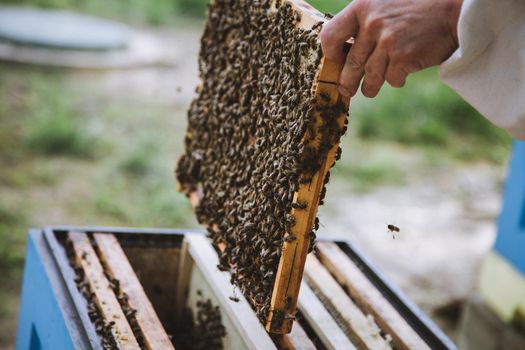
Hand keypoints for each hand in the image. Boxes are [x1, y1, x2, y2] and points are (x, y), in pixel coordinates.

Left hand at [321, 0, 462, 97]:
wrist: (454, 10)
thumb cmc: (418, 7)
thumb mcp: (384, 2)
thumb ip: (364, 19)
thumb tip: (343, 49)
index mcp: (362, 7)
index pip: (330, 34)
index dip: (330, 52)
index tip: (336, 60)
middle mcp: (372, 23)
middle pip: (349, 63)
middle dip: (347, 81)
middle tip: (347, 89)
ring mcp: (387, 41)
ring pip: (370, 75)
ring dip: (369, 87)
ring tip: (369, 90)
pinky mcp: (402, 57)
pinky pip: (391, 79)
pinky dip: (396, 80)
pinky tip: (402, 73)